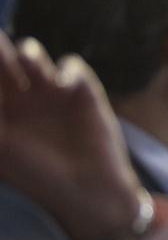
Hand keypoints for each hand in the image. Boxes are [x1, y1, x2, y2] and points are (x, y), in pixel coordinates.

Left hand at [0, 35, 143, 239]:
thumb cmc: (36, 175)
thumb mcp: (1, 143)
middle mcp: (22, 99)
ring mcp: (53, 95)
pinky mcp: (84, 94)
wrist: (88, 191)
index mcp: (0, 111)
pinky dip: (67, 70)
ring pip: (32, 54)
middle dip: (0, 48)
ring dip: (29, 53)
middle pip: (3, 58)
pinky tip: (65, 86)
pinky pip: (71, 66)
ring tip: (30, 61)